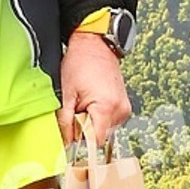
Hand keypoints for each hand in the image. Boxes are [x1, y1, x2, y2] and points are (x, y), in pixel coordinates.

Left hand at [56, 29, 131, 149]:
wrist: (94, 44)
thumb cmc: (80, 63)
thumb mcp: (66, 94)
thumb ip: (65, 121)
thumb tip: (65, 142)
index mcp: (106, 107)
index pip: (96, 140)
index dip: (81, 144)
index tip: (71, 142)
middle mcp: (120, 110)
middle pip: (100, 136)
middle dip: (85, 130)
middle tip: (75, 112)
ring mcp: (124, 108)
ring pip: (104, 129)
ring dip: (92, 123)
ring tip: (83, 103)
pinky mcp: (124, 105)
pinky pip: (109, 120)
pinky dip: (98, 116)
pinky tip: (91, 102)